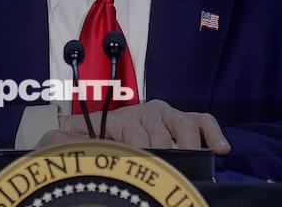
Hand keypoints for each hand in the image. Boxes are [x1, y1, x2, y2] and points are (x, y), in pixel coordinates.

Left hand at [55, 99, 230, 154]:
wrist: (112, 134)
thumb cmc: (100, 142)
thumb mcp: (82, 139)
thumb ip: (72, 133)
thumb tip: (60, 128)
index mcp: (123, 118)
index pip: (136, 132)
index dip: (142, 150)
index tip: (146, 163)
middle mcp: (146, 112)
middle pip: (162, 133)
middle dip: (165, 153)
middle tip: (166, 170)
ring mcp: (166, 114)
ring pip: (184, 124)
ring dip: (189, 145)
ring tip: (190, 164)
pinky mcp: (183, 120)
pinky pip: (201, 121)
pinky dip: (213, 133)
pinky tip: (221, 149)